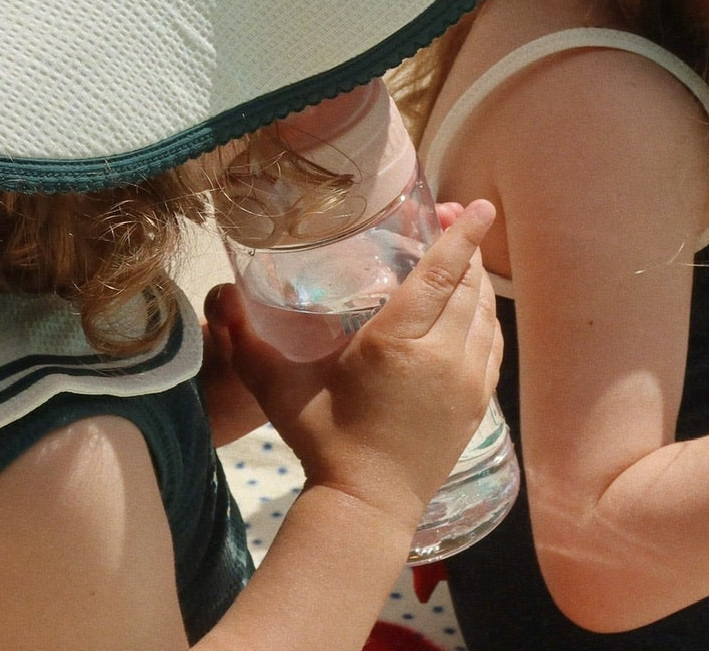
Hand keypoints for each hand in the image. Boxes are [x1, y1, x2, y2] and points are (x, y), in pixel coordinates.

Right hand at [209, 200, 501, 525]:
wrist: (367, 505)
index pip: (442, 272)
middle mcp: (443, 355)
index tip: (477, 204)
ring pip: (485, 313)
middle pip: (468, 285)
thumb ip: (246, 341)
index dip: (463, 234)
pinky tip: (474, 307)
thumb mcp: (278, 388)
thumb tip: (216, 299)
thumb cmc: (322, 441)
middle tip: (453, 219)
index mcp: (398, 341)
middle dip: (467, 247)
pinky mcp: (479, 402)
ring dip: (477, 280)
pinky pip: (492, 345)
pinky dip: (486, 317)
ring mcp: (467, 380)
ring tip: (461, 257)